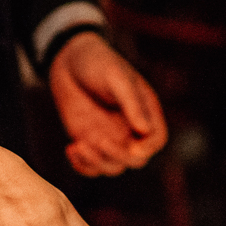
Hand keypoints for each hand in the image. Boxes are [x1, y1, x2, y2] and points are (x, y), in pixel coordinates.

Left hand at [48, 32, 166, 176]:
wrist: (68, 59)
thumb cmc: (97, 62)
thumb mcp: (116, 77)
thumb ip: (131, 102)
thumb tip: (145, 130)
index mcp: (145, 110)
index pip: (156, 139)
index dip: (147, 148)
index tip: (132, 147)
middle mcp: (130, 128)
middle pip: (136, 159)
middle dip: (120, 156)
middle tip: (99, 140)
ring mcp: (110, 136)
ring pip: (113, 166)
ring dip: (97, 162)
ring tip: (79, 144)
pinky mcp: (89, 141)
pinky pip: (91, 166)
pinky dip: (82, 166)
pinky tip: (70, 148)